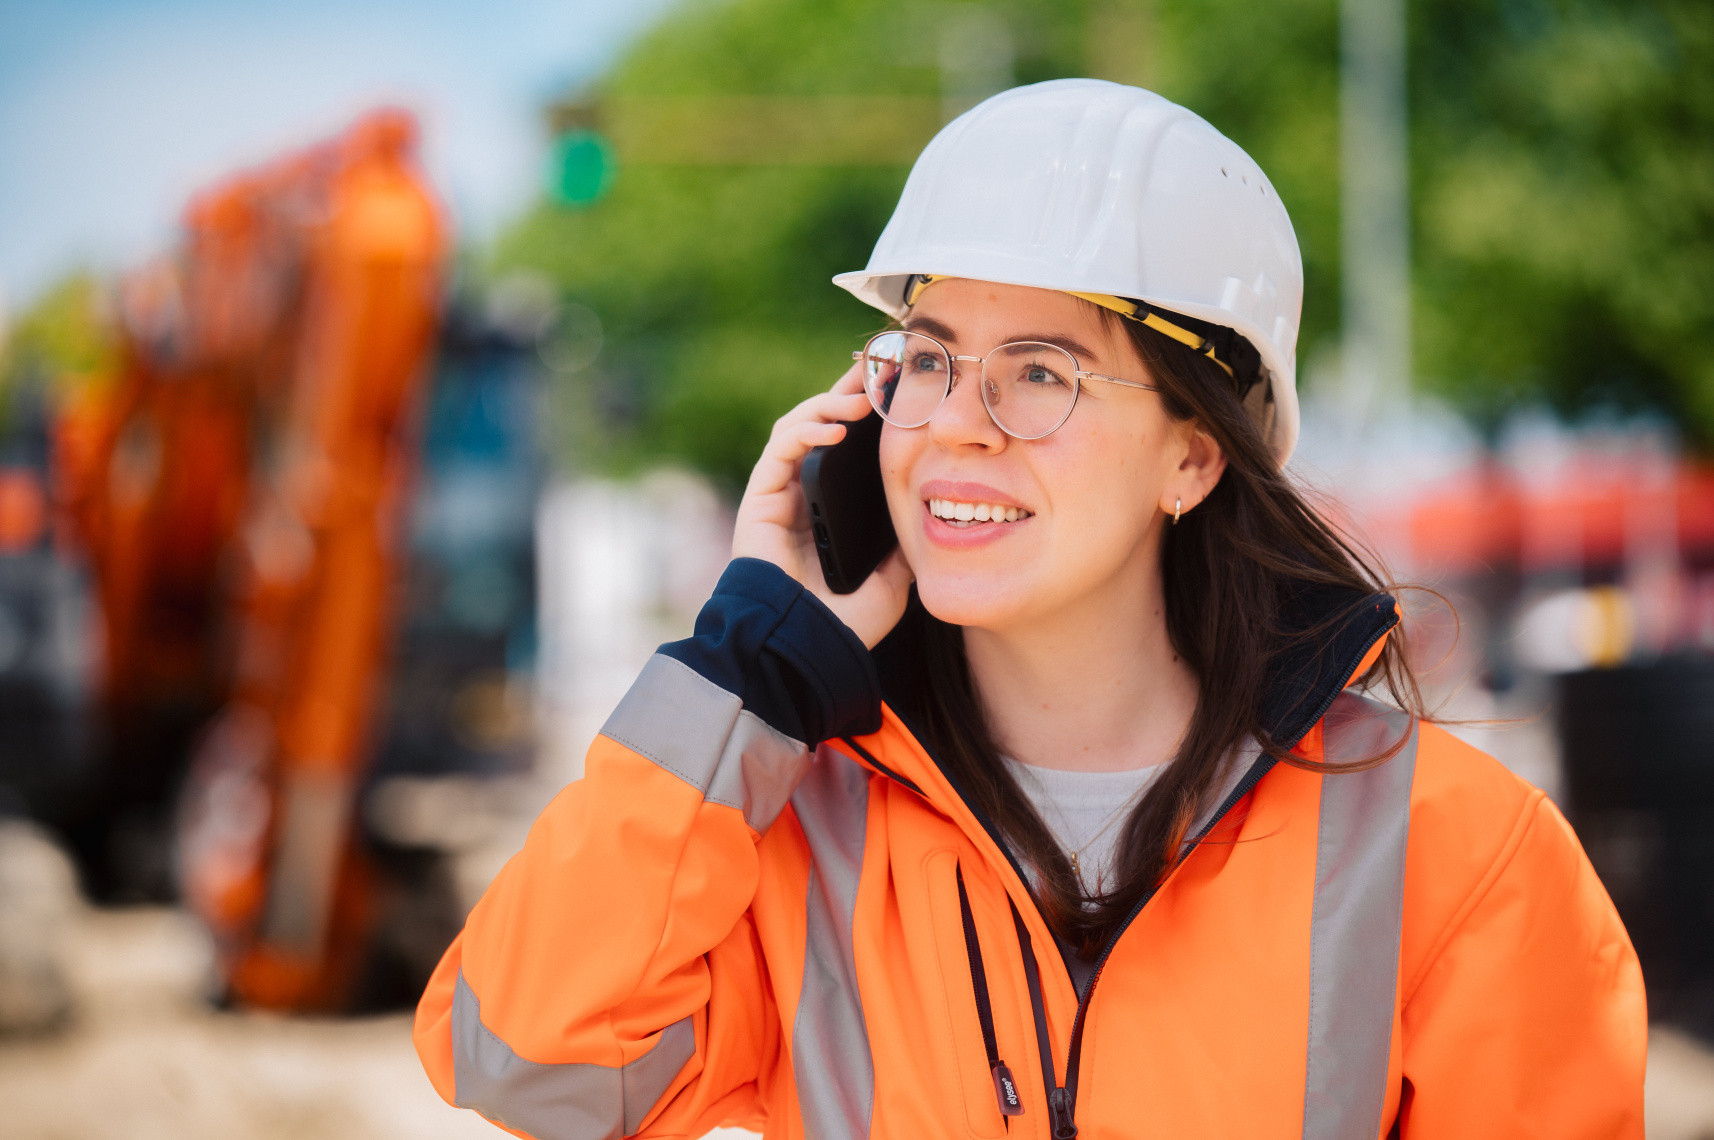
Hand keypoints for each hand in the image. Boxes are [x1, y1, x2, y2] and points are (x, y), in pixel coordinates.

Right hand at [732, 363, 913, 648]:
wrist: (808, 648)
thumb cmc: (845, 622)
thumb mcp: (894, 578)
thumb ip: (905, 544)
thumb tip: (932, 512)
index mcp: (832, 511)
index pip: (849, 448)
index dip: (869, 415)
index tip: (900, 389)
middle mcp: (804, 496)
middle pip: (823, 425)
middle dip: (849, 392)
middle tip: (880, 368)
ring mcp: (780, 495)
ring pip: (800, 427)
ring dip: (830, 403)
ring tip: (864, 397)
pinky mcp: (761, 498)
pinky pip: (781, 447)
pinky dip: (808, 429)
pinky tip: (838, 429)